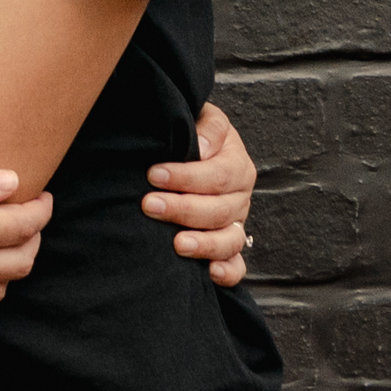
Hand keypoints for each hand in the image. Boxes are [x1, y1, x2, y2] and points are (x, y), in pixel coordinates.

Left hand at [146, 98, 257, 288]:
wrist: (194, 149)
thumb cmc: (194, 132)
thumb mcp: (204, 118)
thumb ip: (208, 128)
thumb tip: (202, 148)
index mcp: (237, 164)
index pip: (217, 175)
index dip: (186, 177)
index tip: (153, 174)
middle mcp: (240, 197)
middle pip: (220, 210)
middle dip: (183, 209)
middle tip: (150, 206)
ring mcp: (236, 224)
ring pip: (230, 240)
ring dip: (204, 244)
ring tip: (177, 244)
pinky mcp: (229, 248)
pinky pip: (237, 266)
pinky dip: (227, 272)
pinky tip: (209, 272)